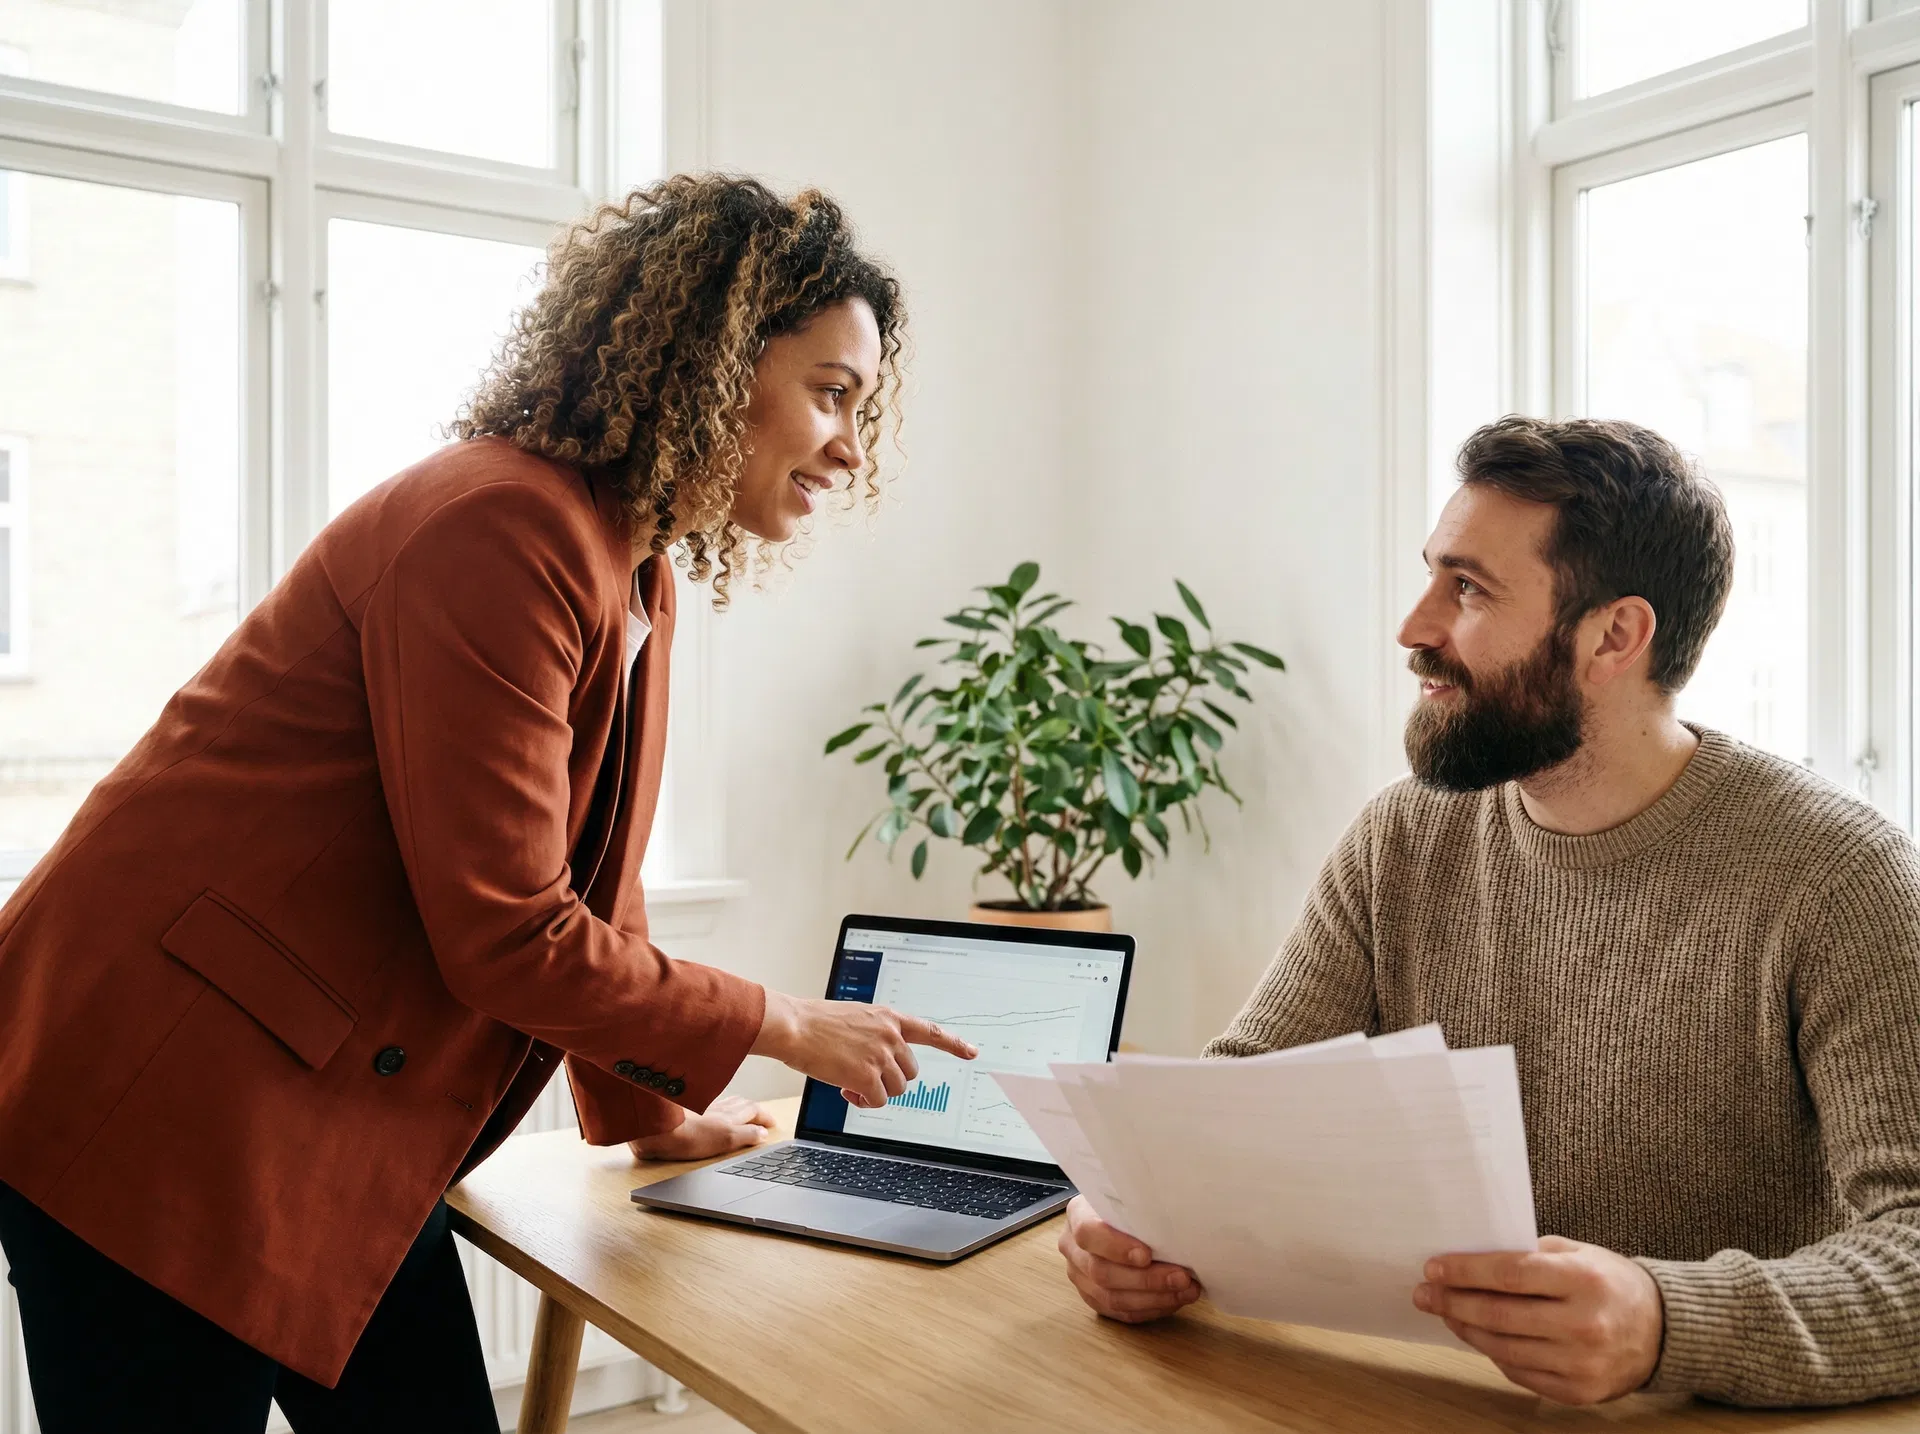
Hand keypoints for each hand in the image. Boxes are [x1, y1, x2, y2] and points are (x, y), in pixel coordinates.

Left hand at [627, 1096, 775, 1161]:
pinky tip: (711, 1111)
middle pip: (740, 1103)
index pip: (752, 1111)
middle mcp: (716, 1109)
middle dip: (753, 1108)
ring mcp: (700, 1109)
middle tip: (761, 1116)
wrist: (657, 1131)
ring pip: (724, 1103)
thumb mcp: (725, 1140)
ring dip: (737, 1105)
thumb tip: (763, 1133)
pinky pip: (708, 1105)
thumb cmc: (688, 1137)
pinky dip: (717, 1107)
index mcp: (728, 1116)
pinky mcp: (684, 1112)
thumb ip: (746, 1136)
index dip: (764, 1117)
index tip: (772, 1124)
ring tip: (741, 1110)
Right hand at [750, 989, 977, 1107]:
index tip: (972, 1051)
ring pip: (896, 1089)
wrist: (794, 1026)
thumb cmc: (815, 1022)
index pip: (930, 1031)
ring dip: (876, 1091)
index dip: (953, 1043)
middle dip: (890, 1079)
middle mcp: (890, 1035)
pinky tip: (847, 1091)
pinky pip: (877, 1101)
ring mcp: (881, 1056)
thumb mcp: (855, 1018)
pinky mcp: (867, 1076)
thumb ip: (874, 1035)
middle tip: (864, 1078)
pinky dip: (864, 1101)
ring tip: (850, 1083)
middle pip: (910, 1072)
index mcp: (889, 1017)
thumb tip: (880, 1064)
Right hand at [1057, 1195, 1201, 1323]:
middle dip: (1146, 1279)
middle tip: (1181, 1277)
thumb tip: (1177, 1219)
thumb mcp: (1128, 1195)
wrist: (1114, 1217)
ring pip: (1111, 1298)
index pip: (1088, 1233)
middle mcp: (1073, 1248)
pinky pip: (1120, 1312)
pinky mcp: (1093, 1298)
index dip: (1116, 1247)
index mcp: (1077, 1215)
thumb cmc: (1128, 1204)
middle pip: (1102, 1272)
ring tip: (1186, 1291)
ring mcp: (1079, 1277)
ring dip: (1153, 1299)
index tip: (1147, 1255)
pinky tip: (1173, 1301)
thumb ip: (1140, 1206)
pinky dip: (1150, 1309)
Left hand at [1413, 1235, 1663, 1404]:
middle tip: (1424, 1292)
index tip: (1433, 1267)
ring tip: (1445, 1312)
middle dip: (1453, 1301)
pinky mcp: (1578, 1393)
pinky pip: (1519, 1373)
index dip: (1465, 1271)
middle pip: (1499, 1314)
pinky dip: (1492, 1354)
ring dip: (1466, 1328)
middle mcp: (1583, 1325)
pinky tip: (1478, 1335)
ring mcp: (1581, 1364)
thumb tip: (1472, 1258)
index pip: (1509, 1274)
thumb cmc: (1611, 1283)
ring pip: (1503, 1348)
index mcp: (1583, 1280)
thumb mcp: (1578, 1253)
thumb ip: (1530, 1254)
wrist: (1663, 1331)